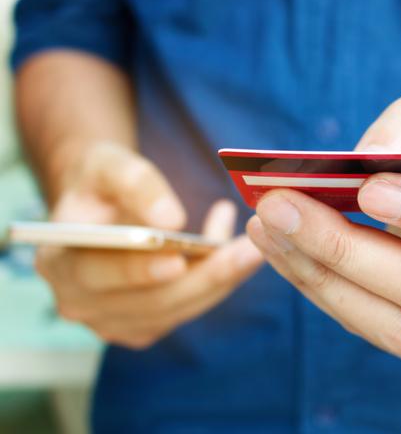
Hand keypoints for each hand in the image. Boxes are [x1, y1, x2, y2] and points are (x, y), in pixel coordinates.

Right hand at [36, 142, 262, 348]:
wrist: (103, 204)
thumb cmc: (101, 181)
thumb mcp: (108, 164)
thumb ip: (135, 184)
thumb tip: (170, 220)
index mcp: (58, 263)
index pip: (94, 274)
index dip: (136, 271)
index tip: (177, 260)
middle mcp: (81, 303)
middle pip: (148, 302)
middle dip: (203, 277)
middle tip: (248, 252)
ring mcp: (113, 321)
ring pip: (176, 309)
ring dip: (220, 280)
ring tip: (253, 247)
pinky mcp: (145, 324)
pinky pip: (187, 308)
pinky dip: (216, 283)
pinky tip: (238, 251)